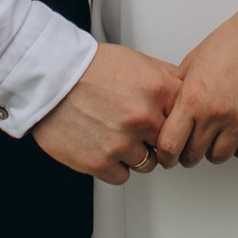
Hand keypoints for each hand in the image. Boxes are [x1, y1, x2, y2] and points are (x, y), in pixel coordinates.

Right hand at [35, 40, 179, 183]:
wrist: (50, 77)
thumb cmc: (90, 67)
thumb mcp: (138, 60)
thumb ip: (166, 77)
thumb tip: (184, 90)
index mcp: (158, 91)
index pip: (186, 118)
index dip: (177, 122)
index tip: (169, 125)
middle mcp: (143, 118)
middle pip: (169, 144)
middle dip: (157, 139)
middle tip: (140, 130)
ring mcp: (122, 143)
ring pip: (147, 164)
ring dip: (136, 154)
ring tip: (118, 136)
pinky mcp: (100, 162)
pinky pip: (122, 176)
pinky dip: (115, 166)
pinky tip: (105, 147)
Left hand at [154, 11, 237, 166]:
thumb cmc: (232, 41)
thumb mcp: (193, 61)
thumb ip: (178, 88)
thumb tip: (166, 108)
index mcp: (192, 98)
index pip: (169, 144)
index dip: (166, 155)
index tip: (168, 155)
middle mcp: (214, 113)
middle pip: (193, 155)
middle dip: (188, 154)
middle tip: (190, 146)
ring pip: (219, 157)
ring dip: (213, 151)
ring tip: (214, 138)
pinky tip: (236, 136)